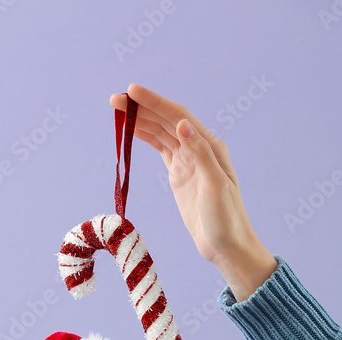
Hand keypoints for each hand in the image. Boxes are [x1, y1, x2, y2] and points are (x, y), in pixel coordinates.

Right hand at [109, 83, 277, 301]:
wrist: (227, 246)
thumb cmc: (226, 219)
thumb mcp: (215, 186)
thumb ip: (200, 153)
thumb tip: (182, 124)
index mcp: (210, 145)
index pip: (178, 115)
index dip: (154, 102)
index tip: (132, 91)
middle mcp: (199, 147)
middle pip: (166, 120)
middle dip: (141, 108)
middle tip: (115, 100)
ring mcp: (188, 160)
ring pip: (161, 132)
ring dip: (140, 120)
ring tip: (117, 110)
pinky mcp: (179, 174)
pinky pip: (160, 149)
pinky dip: (145, 137)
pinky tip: (131, 131)